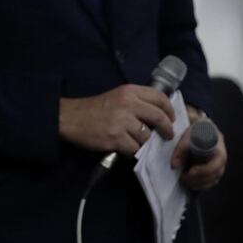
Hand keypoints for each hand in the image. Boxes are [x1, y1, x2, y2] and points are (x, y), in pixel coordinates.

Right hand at [59, 85, 175, 155]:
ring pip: (147, 136)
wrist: (70, 118)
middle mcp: (128, 103)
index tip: (171, 118)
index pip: (160, 98)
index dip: (170, 110)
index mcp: (129, 91)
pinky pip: (135, 148)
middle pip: (159, 117)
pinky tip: (124, 147)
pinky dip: (132, 150)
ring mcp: (122, 121)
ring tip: (134, 141)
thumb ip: (137, 102)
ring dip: (144, 142)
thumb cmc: (94, 108)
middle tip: (167, 135)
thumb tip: (160, 115)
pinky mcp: (116, 137)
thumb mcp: (117, 96)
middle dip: (167, 129)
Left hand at [171, 121, 227, 190]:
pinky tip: (190, 182)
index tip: (190, 172)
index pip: (216, 164)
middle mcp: (221, 159)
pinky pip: (210, 182)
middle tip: (183, 177)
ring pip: (213, 180)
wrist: (201, 127)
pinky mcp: (213, 170)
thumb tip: (174, 165)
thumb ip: (180, 150)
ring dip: (199, 183)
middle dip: (199, 179)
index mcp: (218, 148)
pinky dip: (200, 184)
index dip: (203, 170)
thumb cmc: (196, 130)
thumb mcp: (187, 136)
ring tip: (184, 180)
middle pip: (215, 174)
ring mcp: (219, 165)